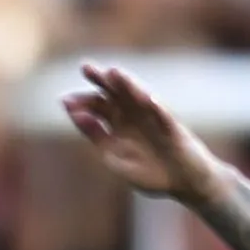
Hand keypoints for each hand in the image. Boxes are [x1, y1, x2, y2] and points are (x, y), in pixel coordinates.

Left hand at [61, 62, 224, 203]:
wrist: (183, 183)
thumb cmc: (148, 172)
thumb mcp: (113, 157)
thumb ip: (96, 136)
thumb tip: (76, 114)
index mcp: (117, 124)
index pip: (96, 105)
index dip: (81, 102)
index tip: (66, 101)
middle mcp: (133, 115)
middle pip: (115, 93)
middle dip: (101, 80)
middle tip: (86, 67)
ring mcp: (154, 118)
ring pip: (139, 97)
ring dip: (128, 85)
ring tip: (114, 72)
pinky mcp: (173, 128)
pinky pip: (165, 117)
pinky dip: (158, 108)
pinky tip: (149, 100)